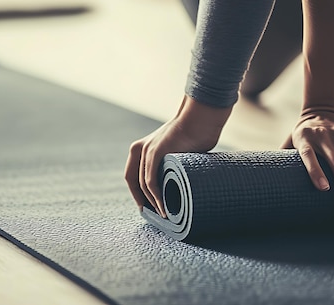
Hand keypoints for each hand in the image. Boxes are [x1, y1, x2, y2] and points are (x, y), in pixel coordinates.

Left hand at [124, 96, 231, 216]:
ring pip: (144, 184)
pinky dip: (156, 197)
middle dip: (143, 200)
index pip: (133, 175)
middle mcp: (140, 148)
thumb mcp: (176, 152)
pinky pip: (151, 181)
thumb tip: (178, 182)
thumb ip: (170, 164)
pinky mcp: (155, 153)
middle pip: (134, 182)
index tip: (146, 206)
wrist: (201, 118)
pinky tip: (164, 208)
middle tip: (154, 215)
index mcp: (142, 147)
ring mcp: (147, 150)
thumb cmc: (195, 134)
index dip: (137, 193)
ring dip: (153, 203)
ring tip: (165, 215)